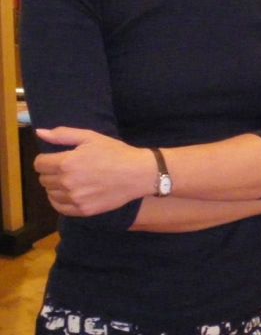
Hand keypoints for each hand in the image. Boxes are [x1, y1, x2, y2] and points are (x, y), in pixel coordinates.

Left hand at [34, 127, 152, 216]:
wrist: (139, 173)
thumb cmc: (116, 152)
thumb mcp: (91, 137)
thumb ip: (63, 135)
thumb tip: (39, 132)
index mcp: (66, 162)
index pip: (39, 163)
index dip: (46, 159)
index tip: (57, 158)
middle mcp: (67, 182)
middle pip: (43, 179)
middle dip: (51, 172)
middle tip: (68, 168)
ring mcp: (74, 198)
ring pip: (50, 194)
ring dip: (56, 186)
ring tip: (73, 180)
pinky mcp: (82, 210)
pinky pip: (59, 207)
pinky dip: (61, 200)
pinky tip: (73, 192)